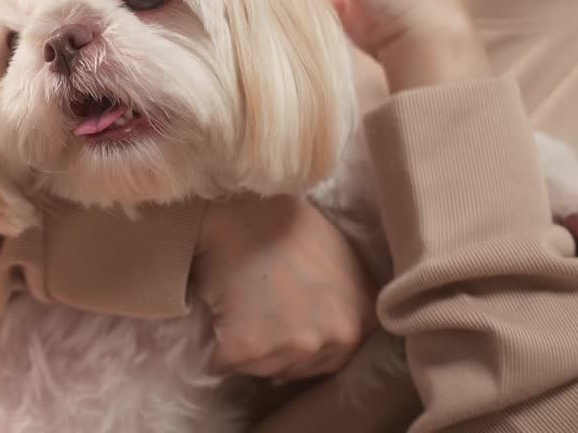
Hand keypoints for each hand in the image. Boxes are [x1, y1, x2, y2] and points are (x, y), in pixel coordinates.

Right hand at [194, 194, 377, 380]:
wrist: (239, 207)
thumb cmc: (287, 221)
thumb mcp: (340, 256)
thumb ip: (343, 296)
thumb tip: (325, 318)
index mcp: (361, 317)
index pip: (334, 357)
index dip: (305, 341)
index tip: (283, 326)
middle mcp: (336, 337)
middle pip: (298, 368)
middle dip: (276, 351)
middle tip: (255, 316)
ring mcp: (294, 345)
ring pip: (262, 370)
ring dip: (246, 352)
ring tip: (235, 313)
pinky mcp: (250, 349)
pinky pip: (225, 365)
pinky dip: (215, 351)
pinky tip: (217, 320)